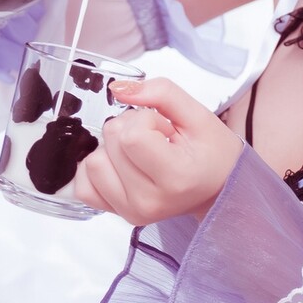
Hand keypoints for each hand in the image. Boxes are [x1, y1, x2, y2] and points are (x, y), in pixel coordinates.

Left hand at [72, 77, 244, 225]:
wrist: (218, 188)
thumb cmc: (213, 153)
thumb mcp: (198, 115)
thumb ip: (162, 92)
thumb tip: (116, 88)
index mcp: (175, 178)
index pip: (132, 136)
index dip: (145, 120)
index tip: (166, 129)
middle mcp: (149, 201)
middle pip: (110, 143)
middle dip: (130, 128)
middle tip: (158, 139)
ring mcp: (131, 211)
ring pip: (92, 163)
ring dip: (112, 147)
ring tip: (141, 153)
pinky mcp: (118, 214)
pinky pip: (84, 186)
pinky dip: (97, 168)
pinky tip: (120, 164)